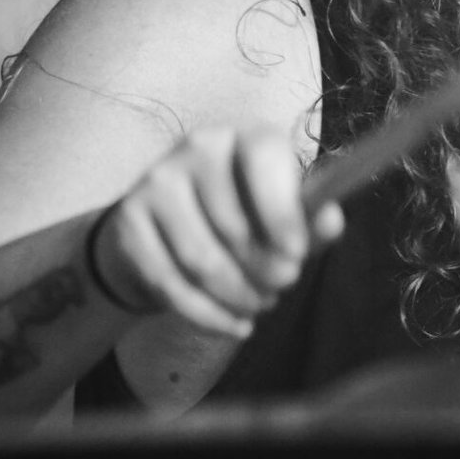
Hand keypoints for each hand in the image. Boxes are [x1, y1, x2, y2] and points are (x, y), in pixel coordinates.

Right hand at [89, 128, 345, 336]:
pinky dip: (208, 315)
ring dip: (238, 295)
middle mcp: (197, 147)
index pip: (263, 157)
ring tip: (258, 303)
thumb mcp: (283, 215)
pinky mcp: (128, 222)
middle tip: (282, 286)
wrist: (166, 231)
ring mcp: (156, 181)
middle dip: (265, 269)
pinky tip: (234, 322)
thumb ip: (309, 219)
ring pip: (201, 260)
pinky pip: (171, 283)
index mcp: (245, 136)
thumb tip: (331, 221)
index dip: (281, 209)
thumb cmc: (243, 216)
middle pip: (233, 224)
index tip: (297, 256)